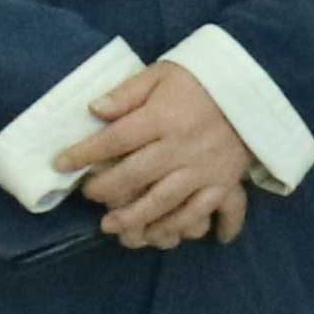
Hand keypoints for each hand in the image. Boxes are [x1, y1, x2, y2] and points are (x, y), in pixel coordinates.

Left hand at [58, 57, 256, 251]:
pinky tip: (167, 239)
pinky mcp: (223, 184)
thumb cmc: (200, 82)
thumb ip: (127, 92)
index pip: (117, 138)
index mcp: (164, 117)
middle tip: (89, 197)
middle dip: (107, 190)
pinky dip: (186, 228)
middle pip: (137, 175)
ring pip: (165, 202)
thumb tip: (94, 109)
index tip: (61, 163)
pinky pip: (203, 212)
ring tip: (112, 228)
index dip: (85, 152)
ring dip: (136, 218)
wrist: (253, 93)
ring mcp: (204, 169)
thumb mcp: (162, 74)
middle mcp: (182, 146)